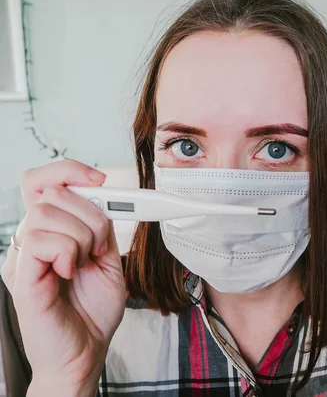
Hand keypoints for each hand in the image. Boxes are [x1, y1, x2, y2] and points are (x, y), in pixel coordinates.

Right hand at [1, 160, 125, 393]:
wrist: (86, 352)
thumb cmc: (92, 311)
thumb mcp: (108, 259)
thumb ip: (101, 227)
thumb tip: (101, 195)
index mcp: (51, 233)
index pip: (42, 182)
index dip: (69, 170)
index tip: (100, 180)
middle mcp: (33, 240)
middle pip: (50, 191)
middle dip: (90, 213)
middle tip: (98, 246)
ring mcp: (25, 258)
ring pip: (46, 211)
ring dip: (82, 234)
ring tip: (86, 261)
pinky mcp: (23, 277)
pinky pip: (41, 240)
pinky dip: (68, 252)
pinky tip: (71, 271)